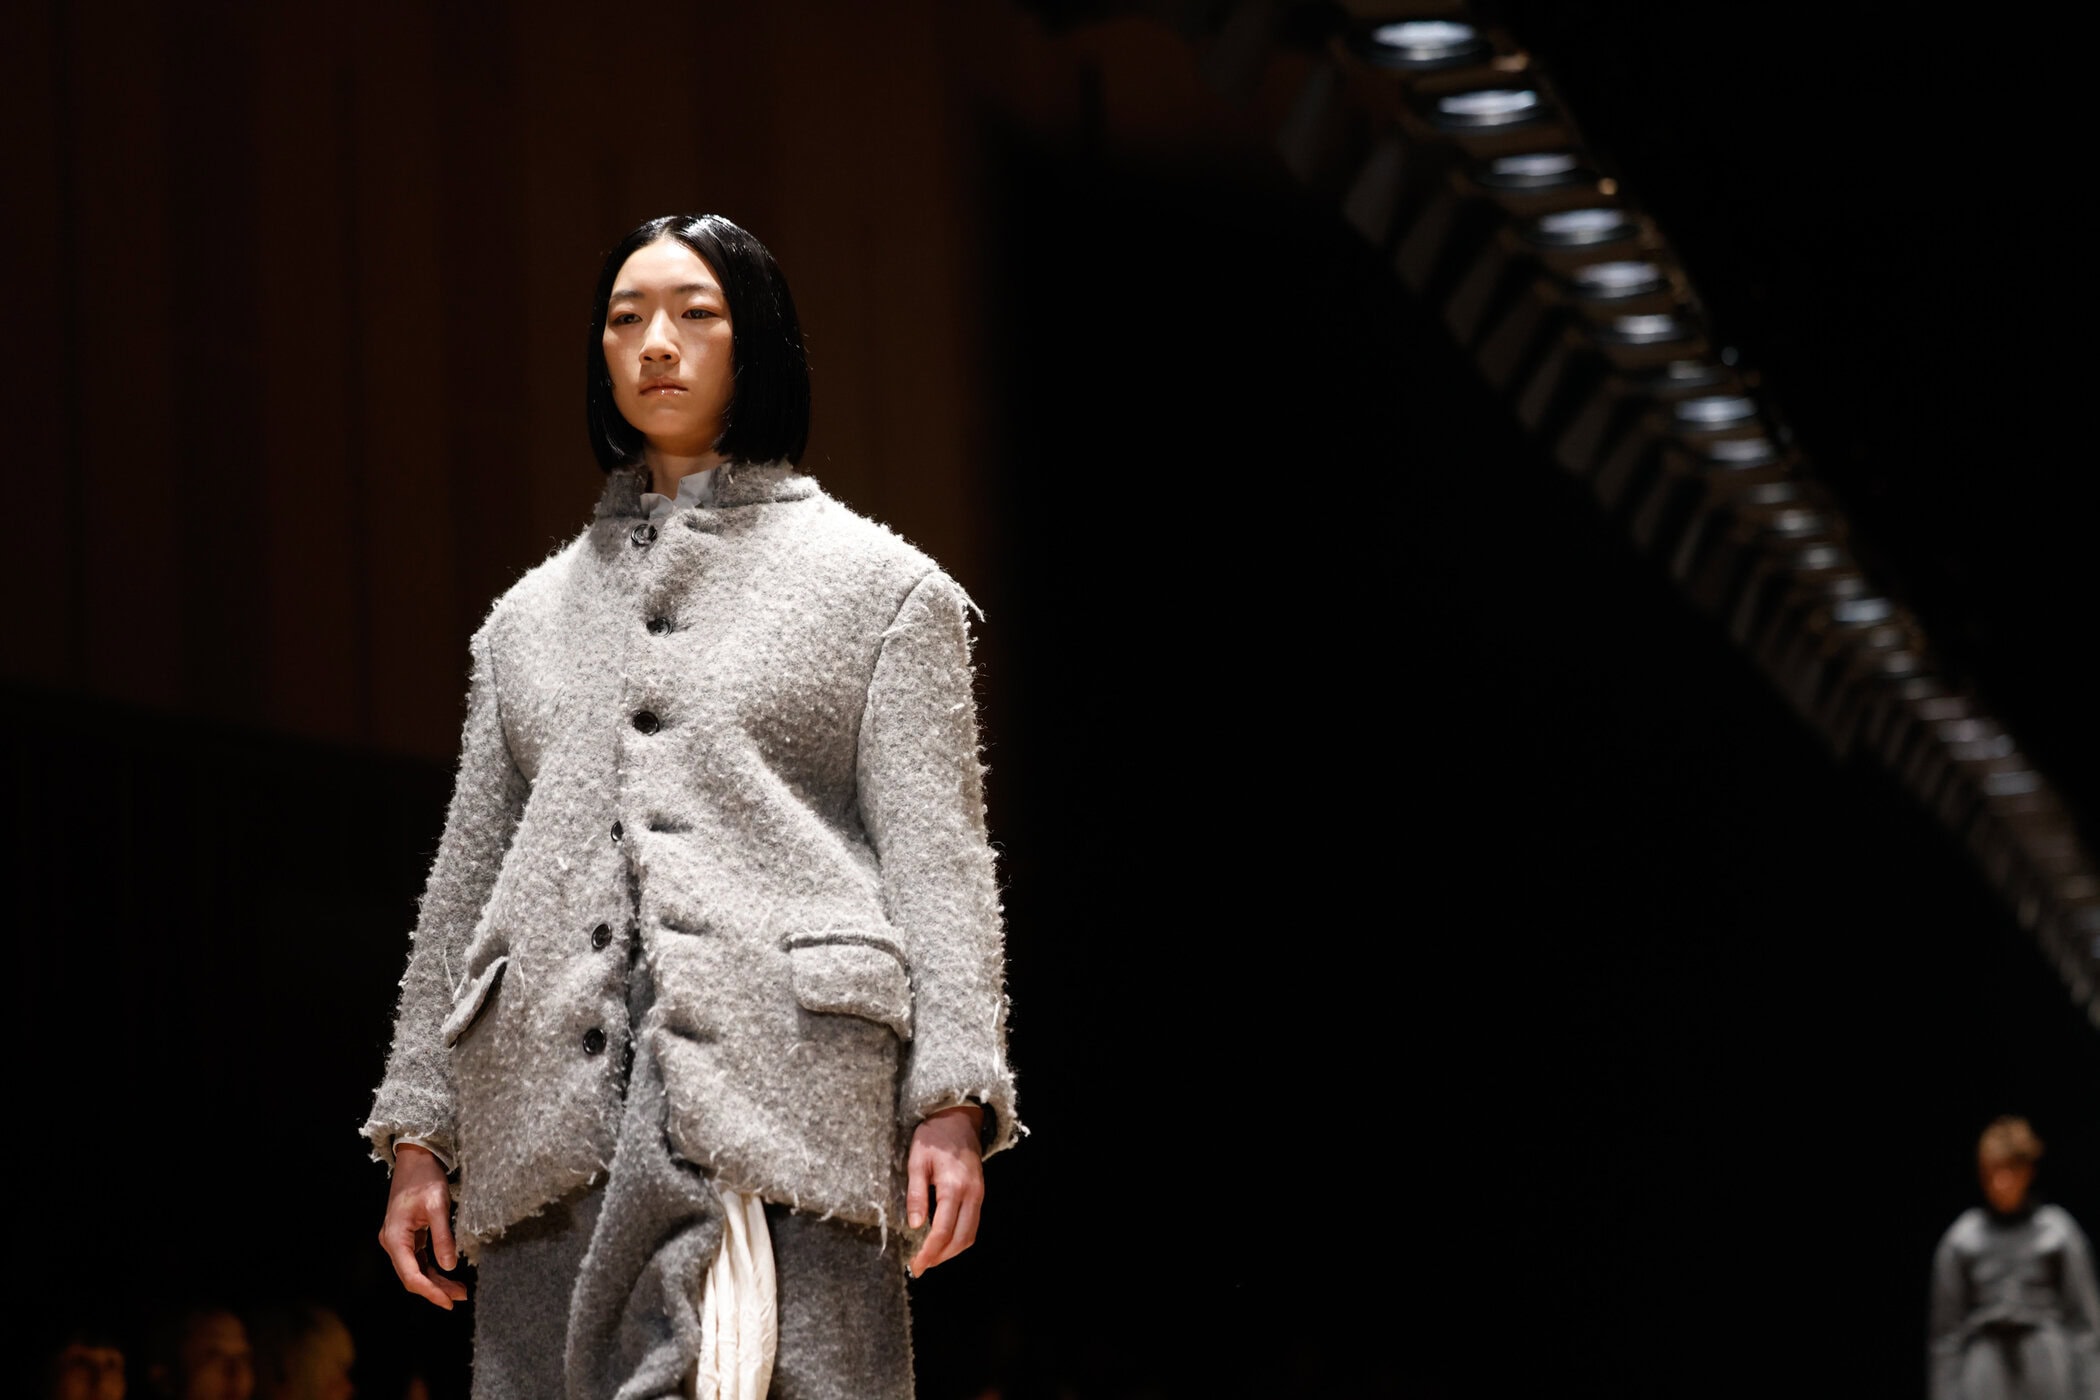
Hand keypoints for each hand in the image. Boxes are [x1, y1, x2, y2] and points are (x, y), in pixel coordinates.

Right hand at [379, 1143, 467, 1308]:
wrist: (416, 1158)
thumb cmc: (425, 1177)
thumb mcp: (438, 1205)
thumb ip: (443, 1237)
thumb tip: (450, 1266)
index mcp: (395, 1237)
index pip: (411, 1275)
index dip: (430, 1291)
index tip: (449, 1302)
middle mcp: (392, 1242)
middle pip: (412, 1276)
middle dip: (436, 1289)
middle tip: (461, 1297)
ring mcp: (398, 1240)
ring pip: (415, 1270)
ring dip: (435, 1281)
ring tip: (459, 1290)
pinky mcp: (406, 1237)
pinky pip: (417, 1259)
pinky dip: (432, 1269)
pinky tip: (448, 1274)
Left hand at [907, 1104, 984, 1276]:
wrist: (958, 1118)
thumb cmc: (933, 1136)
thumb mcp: (916, 1161)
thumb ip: (916, 1194)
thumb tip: (914, 1226)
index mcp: (953, 1186)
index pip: (942, 1231)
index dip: (928, 1252)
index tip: (916, 1265)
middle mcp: (971, 1194)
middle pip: (960, 1239)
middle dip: (940, 1257)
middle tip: (920, 1266)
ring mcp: (979, 1194)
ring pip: (969, 1235)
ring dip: (951, 1251)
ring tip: (930, 1257)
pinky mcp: (980, 1193)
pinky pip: (973, 1225)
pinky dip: (958, 1239)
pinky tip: (943, 1240)